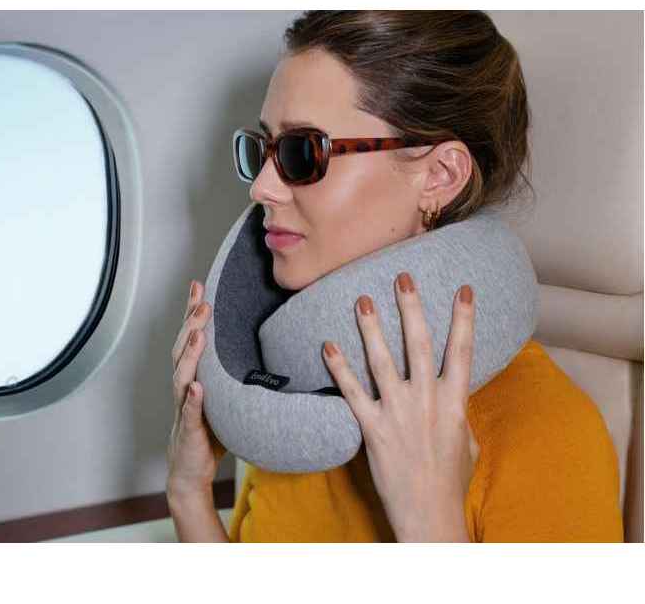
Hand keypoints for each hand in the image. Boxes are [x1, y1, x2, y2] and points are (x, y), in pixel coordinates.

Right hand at [166, 280, 226, 500]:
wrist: (190, 470)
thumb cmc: (209, 431)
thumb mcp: (225, 397)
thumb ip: (236, 374)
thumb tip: (268, 348)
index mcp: (194, 377)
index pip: (190, 339)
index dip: (191, 313)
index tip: (198, 285)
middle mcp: (185, 388)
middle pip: (182, 350)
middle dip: (191, 324)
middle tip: (203, 302)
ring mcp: (184, 409)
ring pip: (181, 376)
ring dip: (189, 354)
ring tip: (198, 335)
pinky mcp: (189, 431)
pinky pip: (189, 414)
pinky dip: (192, 400)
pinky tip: (197, 388)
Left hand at [322, 271, 478, 541]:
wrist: (429, 513)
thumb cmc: (450, 479)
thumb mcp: (464, 439)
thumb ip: (455, 409)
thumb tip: (450, 390)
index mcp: (454, 402)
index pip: (461, 351)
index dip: (464, 318)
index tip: (464, 289)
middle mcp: (426, 400)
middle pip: (420, 343)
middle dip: (411, 307)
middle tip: (402, 276)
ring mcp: (397, 412)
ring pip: (382, 360)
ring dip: (372, 328)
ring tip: (361, 299)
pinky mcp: (372, 428)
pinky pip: (352, 392)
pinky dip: (338, 368)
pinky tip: (327, 345)